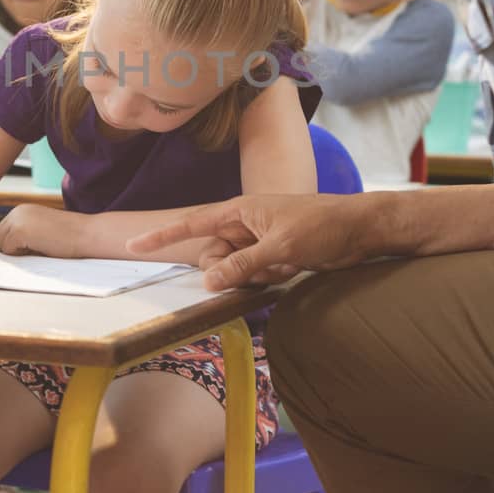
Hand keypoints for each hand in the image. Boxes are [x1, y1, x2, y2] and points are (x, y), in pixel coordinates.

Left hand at [0, 205, 82, 257]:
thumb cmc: (69, 237)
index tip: (31, 248)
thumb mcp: (41, 231)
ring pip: (0, 245)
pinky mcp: (19, 231)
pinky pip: (8, 250)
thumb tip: (4, 250)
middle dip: (11, 250)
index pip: (1, 233)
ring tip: (39, 247)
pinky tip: (40, 247)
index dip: (13, 246)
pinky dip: (22, 254)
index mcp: (22, 210)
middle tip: (36, 249)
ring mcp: (17, 220)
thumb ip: (23, 236)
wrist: (87, 234)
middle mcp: (17, 211)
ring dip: (16, 252)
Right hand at [127, 192, 373, 289]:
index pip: (192, 224)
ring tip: (284, 265)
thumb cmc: (322, 226)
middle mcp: (244, 225)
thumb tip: (209, 281)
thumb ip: (243, 265)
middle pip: (213, 256)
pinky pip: (253, 275)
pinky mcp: (271, 256)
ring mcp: (257, 241)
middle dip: (230, 269)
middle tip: (262, 267)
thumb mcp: (280, 247)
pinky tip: (291, 270)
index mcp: (240, 210)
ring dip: (254, 276)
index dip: (161, 236)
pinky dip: (268, 278)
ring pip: (233, 270)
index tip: (133, 246)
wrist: (359, 230)